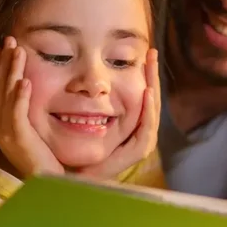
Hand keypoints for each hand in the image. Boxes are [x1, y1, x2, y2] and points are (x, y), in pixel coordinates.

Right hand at [0, 36, 63, 177]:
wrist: (46, 179)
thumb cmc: (38, 152)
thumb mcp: (25, 125)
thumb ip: (18, 107)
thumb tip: (19, 81)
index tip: (2, 47)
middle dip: (3, 62)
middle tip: (9, 40)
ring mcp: (4, 133)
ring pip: (6, 95)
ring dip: (11, 72)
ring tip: (18, 52)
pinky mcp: (17, 138)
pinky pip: (16, 113)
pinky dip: (19, 96)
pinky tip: (24, 81)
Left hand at [78, 49, 160, 179]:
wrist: (73, 176)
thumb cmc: (75, 148)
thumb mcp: (79, 116)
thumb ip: (85, 97)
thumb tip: (83, 70)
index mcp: (130, 122)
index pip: (142, 92)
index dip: (145, 73)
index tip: (145, 51)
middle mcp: (138, 130)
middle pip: (151, 98)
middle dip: (152, 75)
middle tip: (152, 53)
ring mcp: (140, 141)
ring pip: (152, 111)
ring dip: (153, 89)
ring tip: (150, 69)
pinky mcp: (137, 151)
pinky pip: (146, 128)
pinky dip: (148, 110)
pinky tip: (146, 92)